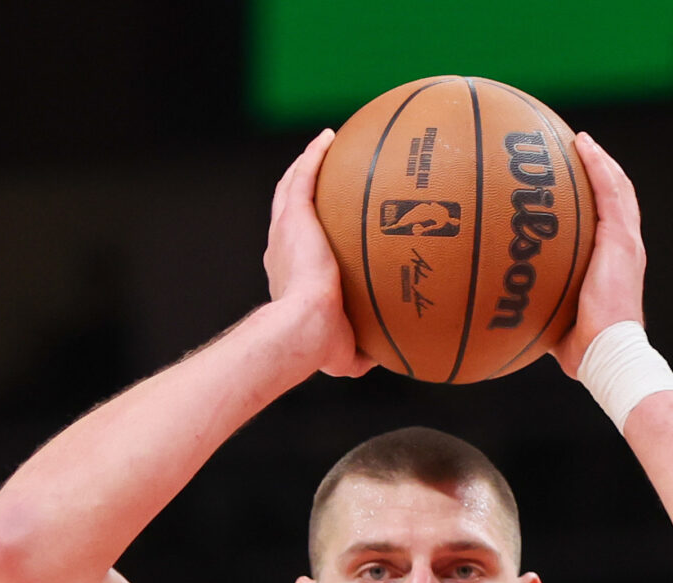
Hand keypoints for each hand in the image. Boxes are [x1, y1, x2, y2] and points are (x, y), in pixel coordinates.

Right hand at [262, 129, 372, 379]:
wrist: (303, 330)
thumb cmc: (321, 347)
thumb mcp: (347, 354)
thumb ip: (366, 350)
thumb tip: (391, 355)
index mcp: (290, 275)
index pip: (297, 248)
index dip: (308, 235)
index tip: (326, 228)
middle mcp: (281, 249)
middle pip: (290, 212)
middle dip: (303, 194)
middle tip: (325, 178)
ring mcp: (285, 231)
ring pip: (291, 188)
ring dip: (306, 165)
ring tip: (324, 146)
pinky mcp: (293, 219)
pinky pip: (303, 176)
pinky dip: (313, 156)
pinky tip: (328, 137)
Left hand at [552, 133, 645, 376]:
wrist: (606, 351)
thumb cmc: (582, 347)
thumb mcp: (556, 317)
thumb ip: (539, 304)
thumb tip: (505, 308)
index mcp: (615, 263)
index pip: (611, 223)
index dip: (599, 201)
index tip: (578, 184)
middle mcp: (625, 248)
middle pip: (618, 198)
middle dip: (601, 172)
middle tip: (579, 152)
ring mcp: (626, 242)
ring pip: (618, 188)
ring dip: (601, 161)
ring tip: (581, 141)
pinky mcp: (621, 239)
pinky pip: (610, 191)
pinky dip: (598, 165)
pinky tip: (582, 145)